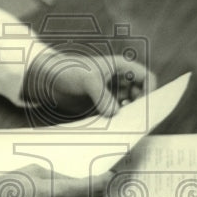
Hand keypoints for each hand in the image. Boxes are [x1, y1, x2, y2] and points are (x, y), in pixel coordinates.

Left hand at [24, 47, 154, 119]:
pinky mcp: (101, 105)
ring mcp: (110, 93)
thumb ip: (102, 96)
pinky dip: (115, 121)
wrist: (46, 79)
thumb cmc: (67, 70)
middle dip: (139, 107)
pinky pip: (114, 114)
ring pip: (128, 106)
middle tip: (133, 122)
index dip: (150, 92)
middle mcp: (119, 80)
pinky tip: (110, 128)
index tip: (142, 108)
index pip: (147, 78)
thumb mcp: (87, 80)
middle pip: (140, 95)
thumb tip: (115, 114)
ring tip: (121, 126)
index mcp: (121, 67)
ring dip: (127, 116)